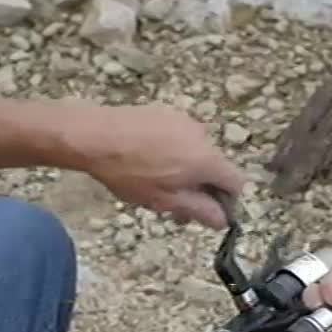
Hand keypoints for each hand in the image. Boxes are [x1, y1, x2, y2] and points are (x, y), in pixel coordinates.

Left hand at [76, 102, 246, 229]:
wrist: (94, 135)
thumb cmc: (129, 172)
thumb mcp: (165, 200)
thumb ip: (199, 210)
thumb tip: (223, 219)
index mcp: (207, 159)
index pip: (236, 182)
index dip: (225, 201)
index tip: (205, 211)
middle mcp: (202, 135)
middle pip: (215, 166)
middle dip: (200, 187)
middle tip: (174, 203)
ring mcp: (183, 120)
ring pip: (196, 152)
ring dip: (185, 169)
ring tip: (155, 181)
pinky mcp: (165, 112)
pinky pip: (179, 137)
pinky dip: (172, 151)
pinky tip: (145, 160)